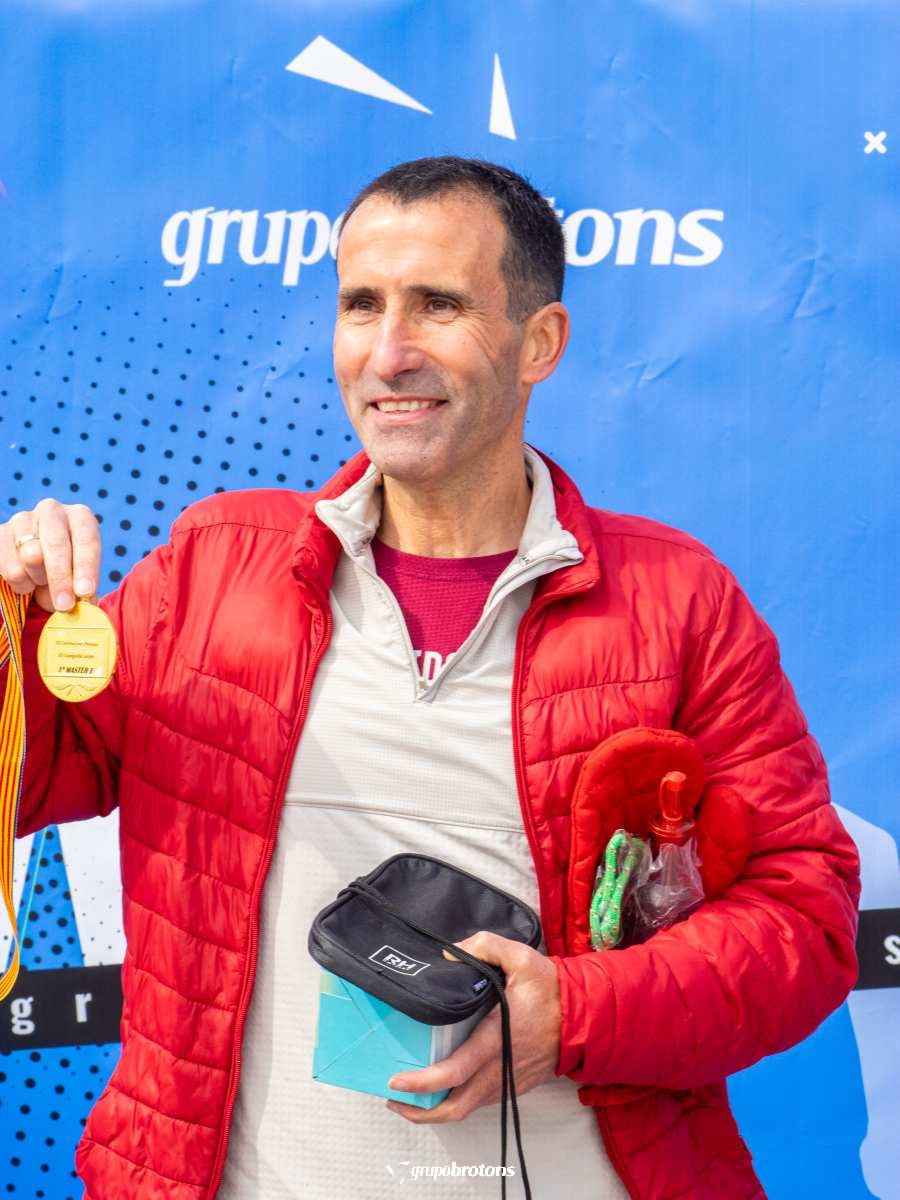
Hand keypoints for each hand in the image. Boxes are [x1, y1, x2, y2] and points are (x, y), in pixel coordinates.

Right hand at [0, 499, 101, 612]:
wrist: (35, 565)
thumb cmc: (66, 570)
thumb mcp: (79, 577)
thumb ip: (83, 590)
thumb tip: (85, 604)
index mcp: (80, 517)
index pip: (87, 540)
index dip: (86, 567)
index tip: (84, 591)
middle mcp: (52, 511)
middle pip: (56, 545)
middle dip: (61, 578)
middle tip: (64, 605)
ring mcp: (23, 519)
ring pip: (31, 555)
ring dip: (39, 579)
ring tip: (42, 582)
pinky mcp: (1, 533)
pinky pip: (11, 566)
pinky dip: (20, 583)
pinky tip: (27, 581)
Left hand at [385, 930, 561, 1123]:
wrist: (584, 1017)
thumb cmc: (551, 989)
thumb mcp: (521, 957)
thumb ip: (484, 946)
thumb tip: (448, 953)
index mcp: (497, 1040)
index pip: (456, 1071)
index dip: (424, 1082)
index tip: (397, 1081)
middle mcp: (499, 1069)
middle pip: (455, 1107)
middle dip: (420, 1111)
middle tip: (393, 1099)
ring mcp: (507, 1082)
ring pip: (466, 1109)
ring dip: (436, 1109)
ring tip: (409, 1096)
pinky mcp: (513, 1086)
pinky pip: (479, 1102)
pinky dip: (456, 1101)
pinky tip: (442, 1087)